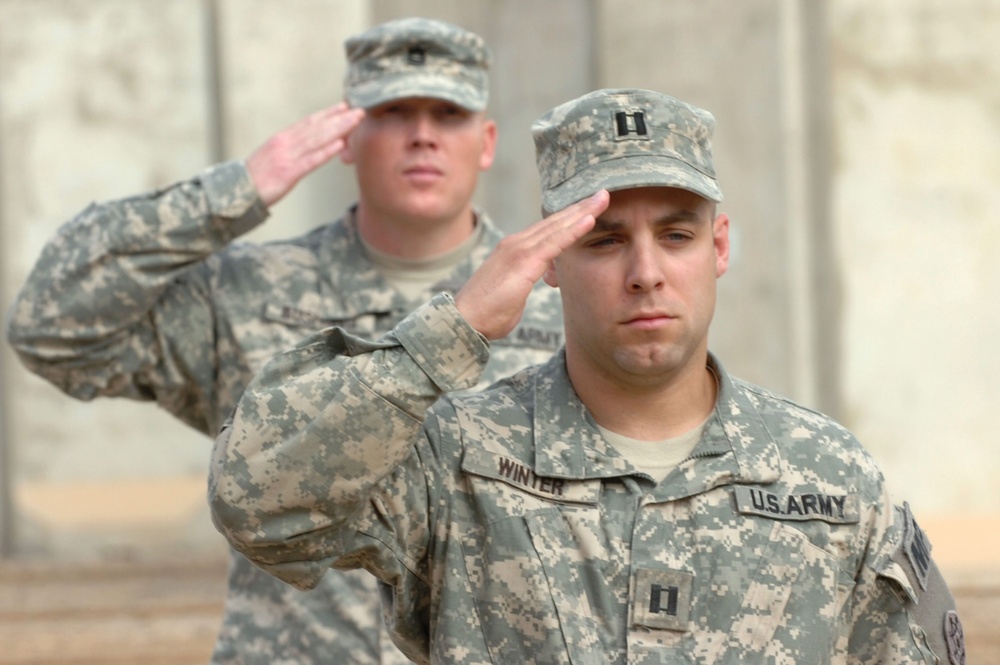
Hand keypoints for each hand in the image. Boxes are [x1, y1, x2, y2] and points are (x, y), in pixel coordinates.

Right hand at [246, 103, 365, 206]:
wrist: (234, 192)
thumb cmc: (255, 178)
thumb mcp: (272, 158)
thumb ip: (289, 150)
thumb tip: (305, 146)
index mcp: (282, 139)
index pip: (308, 122)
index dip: (327, 113)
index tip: (344, 106)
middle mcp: (285, 143)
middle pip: (317, 127)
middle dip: (340, 118)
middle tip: (359, 110)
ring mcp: (287, 157)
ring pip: (317, 139)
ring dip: (338, 129)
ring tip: (355, 121)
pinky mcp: (287, 173)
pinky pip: (310, 161)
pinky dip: (326, 152)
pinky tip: (340, 145)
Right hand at [454, 190, 609, 339]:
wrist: (464, 320)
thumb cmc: (487, 313)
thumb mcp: (515, 293)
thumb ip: (529, 280)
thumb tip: (542, 278)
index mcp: (514, 250)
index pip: (548, 229)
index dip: (570, 216)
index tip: (589, 206)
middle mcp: (516, 244)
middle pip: (554, 221)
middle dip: (580, 206)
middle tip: (603, 193)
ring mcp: (518, 249)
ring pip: (557, 226)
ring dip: (582, 211)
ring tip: (603, 198)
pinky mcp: (523, 261)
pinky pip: (555, 242)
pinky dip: (573, 229)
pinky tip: (590, 219)